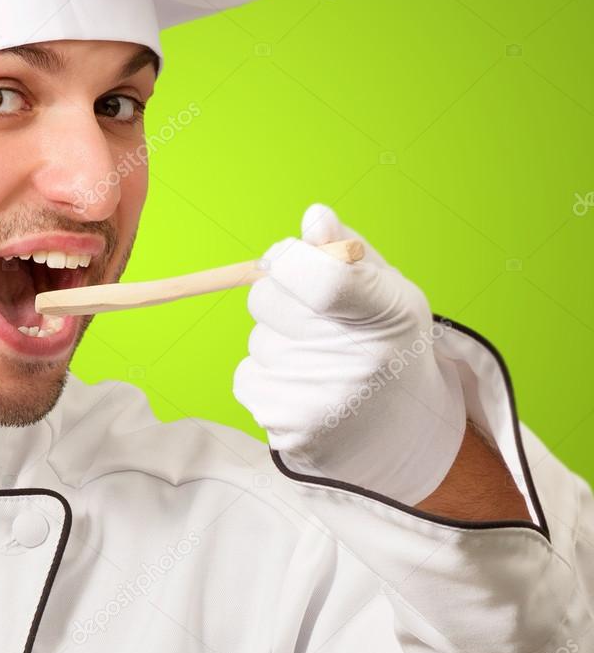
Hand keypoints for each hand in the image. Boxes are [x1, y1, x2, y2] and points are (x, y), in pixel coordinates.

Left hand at [232, 203, 466, 505]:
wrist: (404, 436)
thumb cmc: (386, 346)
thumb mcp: (385, 290)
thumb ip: (345, 249)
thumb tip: (315, 217)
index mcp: (388, 313)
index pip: (318, 275)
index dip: (291, 259)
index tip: (295, 260)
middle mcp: (357, 361)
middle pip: (265, 299)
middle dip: (281, 300)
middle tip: (318, 322)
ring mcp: (320, 400)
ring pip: (257, 341)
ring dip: (278, 344)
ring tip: (321, 365)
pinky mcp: (289, 431)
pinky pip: (247, 378)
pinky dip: (268, 380)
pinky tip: (307, 392)